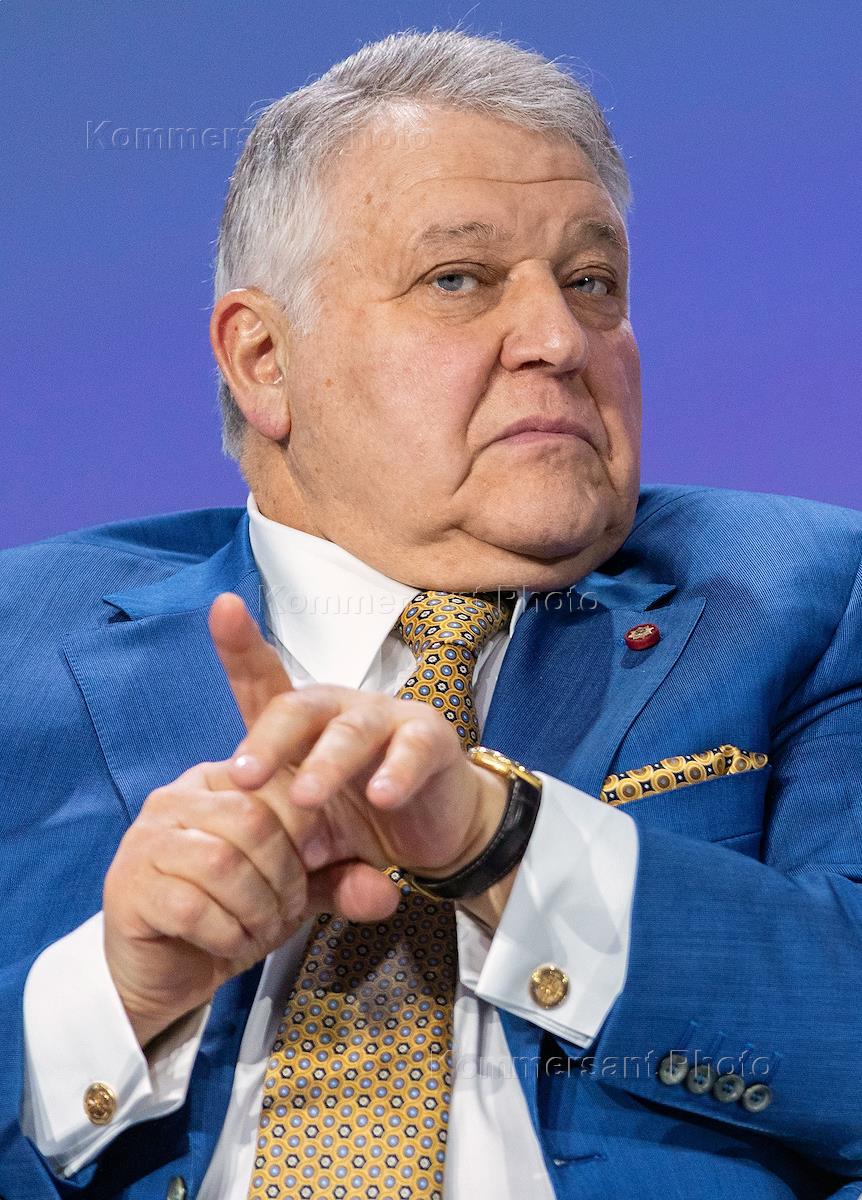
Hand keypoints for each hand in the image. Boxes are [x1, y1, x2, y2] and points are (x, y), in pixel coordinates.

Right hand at [103, 757, 311, 1048]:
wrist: (167, 973)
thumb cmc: (229, 914)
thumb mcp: (294, 891)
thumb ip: (340, 883)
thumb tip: (389, 893)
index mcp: (217, 780)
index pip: (278, 784)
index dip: (308, 835)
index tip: (312, 872)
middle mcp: (176, 798)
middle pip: (252, 820)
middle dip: (284, 876)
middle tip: (284, 909)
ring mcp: (146, 840)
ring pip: (222, 861)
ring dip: (255, 907)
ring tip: (257, 927)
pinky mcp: (128, 887)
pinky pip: (190, 906)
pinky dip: (225, 932)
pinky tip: (228, 942)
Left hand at [214, 594, 508, 920]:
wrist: (431, 835)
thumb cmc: (354, 820)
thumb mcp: (304, 831)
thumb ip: (277, 839)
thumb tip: (244, 856)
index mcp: (299, 725)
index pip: (262, 681)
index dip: (241, 645)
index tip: (224, 608)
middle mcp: (337, 710)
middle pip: (299, 707)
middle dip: (269, 740)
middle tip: (244, 776)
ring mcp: (386, 719)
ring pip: (351, 730)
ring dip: (327, 764)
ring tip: (305, 798)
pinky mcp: (432, 740)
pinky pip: (413, 749)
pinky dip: (397, 773)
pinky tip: (382, 797)